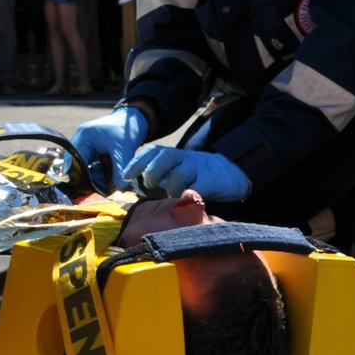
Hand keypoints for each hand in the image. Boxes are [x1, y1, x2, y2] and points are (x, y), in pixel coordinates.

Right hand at [69, 106, 147, 187]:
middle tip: (106, 189)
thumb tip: (120, 189)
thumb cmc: (127, 130)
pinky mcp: (92, 151)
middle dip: (92, 179)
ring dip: (97, 178)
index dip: (83, 178)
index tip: (96, 190)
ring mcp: (85, 147)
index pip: (75, 163)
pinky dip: (101, 174)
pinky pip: (92, 167)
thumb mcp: (124, 150)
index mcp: (84, 137)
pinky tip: (111, 179)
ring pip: (86, 169)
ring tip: (112, 184)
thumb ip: (120, 170)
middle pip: (78, 168)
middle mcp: (80, 142)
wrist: (135, 119)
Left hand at [121, 146, 250, 202]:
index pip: (151, 152)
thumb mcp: (174, 171)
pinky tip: (183, 202)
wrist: (228, 173)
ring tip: (170, 196)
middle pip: (165, 155)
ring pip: (180, 172)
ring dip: (170, 186)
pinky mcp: (210, 182)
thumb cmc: (194, 176)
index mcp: (171, 155)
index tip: (125, 176)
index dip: (137, 162)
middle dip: (152, 170)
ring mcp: (197, 169)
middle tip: (148, 185)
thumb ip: (156, 178)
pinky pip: (196, 188)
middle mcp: (183, 158)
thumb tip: (132, 190)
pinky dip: (187, 195)